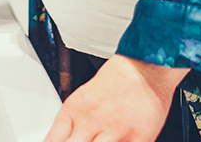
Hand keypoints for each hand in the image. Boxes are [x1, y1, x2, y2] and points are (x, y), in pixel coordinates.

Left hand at [43, 56, 188, 141]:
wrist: (147, 67)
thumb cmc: (117, 79)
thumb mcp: (82, 95)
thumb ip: (68, 122)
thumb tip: (55, 140)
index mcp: (76, 109)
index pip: (53, 140)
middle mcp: (93, 121)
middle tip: (83, 140)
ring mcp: (116, 132)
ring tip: (98, 140)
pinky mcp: (139, 139)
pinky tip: (116, 141)